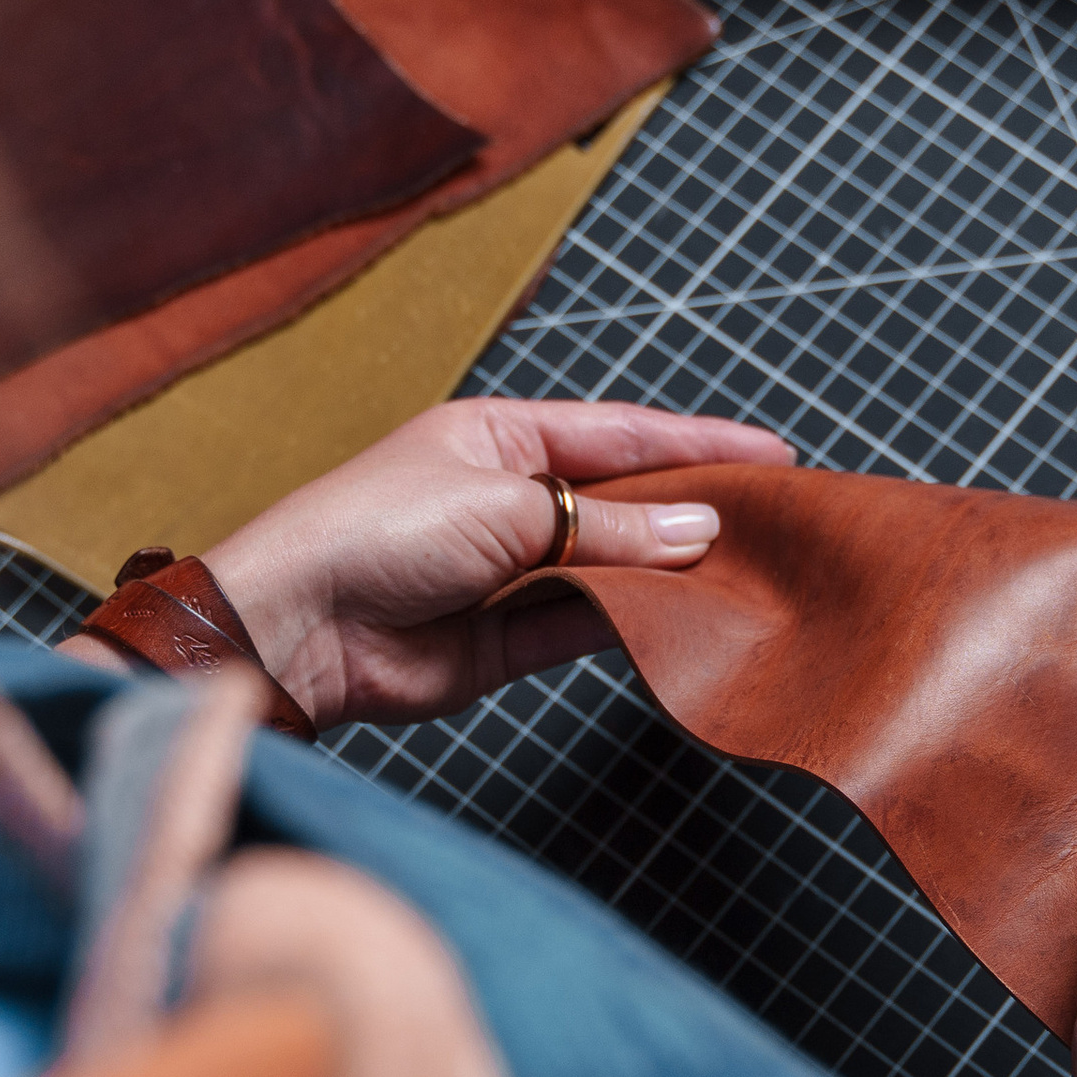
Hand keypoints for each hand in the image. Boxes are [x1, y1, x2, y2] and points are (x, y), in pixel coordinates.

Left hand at [201, 397, 791, 728]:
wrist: (297, 626)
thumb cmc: (377, 532)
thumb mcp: (506, 506)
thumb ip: (611, 524)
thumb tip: (701, 528)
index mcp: (503, 437)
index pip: (624, 434)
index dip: (702, 442)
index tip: (776, 455)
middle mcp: (513, 501)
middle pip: (627, 504)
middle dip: (697, 514)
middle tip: (779, 526)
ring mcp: (513, 573)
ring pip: (616, 571)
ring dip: (673, 578)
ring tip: (751, 580)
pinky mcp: (508, 642)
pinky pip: (588, 629)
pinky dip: (637, 628)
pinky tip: (689, 623)